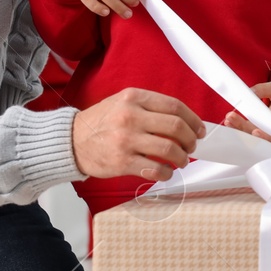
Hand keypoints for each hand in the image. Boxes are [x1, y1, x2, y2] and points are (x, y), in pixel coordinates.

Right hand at [71, 88, 203, 181]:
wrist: (71, 141)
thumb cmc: (101, 122)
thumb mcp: (123, 102)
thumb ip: (150, 107)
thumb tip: (183, 121)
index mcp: (134, 98)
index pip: (175, 106)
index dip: (193, 119)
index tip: (199, 129)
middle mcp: (130, 116)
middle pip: (176, 127)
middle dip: (191, 139)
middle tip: (192, 146)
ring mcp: (126, 140)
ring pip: (169, 149)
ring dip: (182, 157)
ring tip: (182, 160)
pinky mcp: (122, 162)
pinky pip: (155, 169)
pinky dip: (167, 172)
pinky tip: (167, 171)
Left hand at [222, 79, 270, 141]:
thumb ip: (264, 89)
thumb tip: (249, 92)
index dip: (267, 137)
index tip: (255, 132)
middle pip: (262, 137)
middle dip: (245, 130)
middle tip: (233, 119)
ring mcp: (269, 131)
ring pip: (253, 135)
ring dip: (239, 128)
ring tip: (229, 119)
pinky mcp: (261, 128)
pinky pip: (249, 129)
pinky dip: (240, 125)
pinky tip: (231, 120)